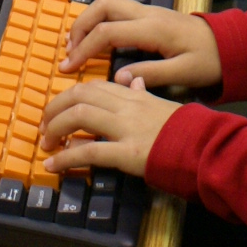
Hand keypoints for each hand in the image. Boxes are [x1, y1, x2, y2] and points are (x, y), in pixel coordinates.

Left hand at [40, 75, 176, 178]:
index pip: (94, 87)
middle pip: (80, 96)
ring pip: (80, 116)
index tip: (58, 110)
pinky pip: (90, 151)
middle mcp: (126, 106)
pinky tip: (53, 165)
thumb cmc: (183, 128)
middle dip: (55, 110)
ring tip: (45, 145)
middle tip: (44, 127)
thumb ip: (143, 93)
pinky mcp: (127, 152)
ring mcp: (126, 128)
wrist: (203, 146)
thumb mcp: (161, 104)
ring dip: (56, 130)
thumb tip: (132, 81)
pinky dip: (66, 158)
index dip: (70, 96)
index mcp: (133, 95)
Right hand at [60, 0, 222, 88]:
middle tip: (68, 51)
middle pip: (103, 5)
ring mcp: (150, 11)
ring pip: (109, 3)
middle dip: (80, 25)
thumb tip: (119, 79)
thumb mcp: (184, 74)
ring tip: (77, 45)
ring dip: (88, 20)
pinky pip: (118, 10)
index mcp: (153, 29)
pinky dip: (101, 20)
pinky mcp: (152, 15)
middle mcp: (148, 14)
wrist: (232, 44)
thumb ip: (151, 74)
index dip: (83, 49)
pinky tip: (97, 40)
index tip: (68, 68)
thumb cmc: (210, 61)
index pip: (107, 32)